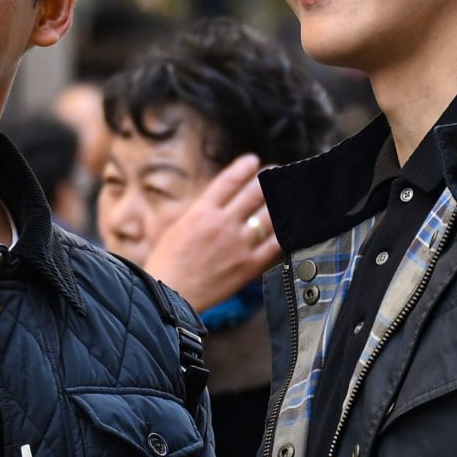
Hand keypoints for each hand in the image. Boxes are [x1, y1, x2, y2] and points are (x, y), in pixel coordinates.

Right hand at [141, 154, 278, 311]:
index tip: (253, 161)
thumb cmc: (166, 263)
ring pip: (268, 216)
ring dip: (280, 201)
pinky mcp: (249, 266)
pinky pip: (274, 244)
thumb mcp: (177, 227)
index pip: (228, 181)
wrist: (169, 295)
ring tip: (287, 193)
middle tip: (276, 171)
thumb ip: (200, 212)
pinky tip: (290, 223)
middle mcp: (223, 224)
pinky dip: (284, 231)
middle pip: (253, 194)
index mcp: (201, 212)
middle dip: (267, 179)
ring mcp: (238, 245)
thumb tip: (219, 201)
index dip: (243, 168)